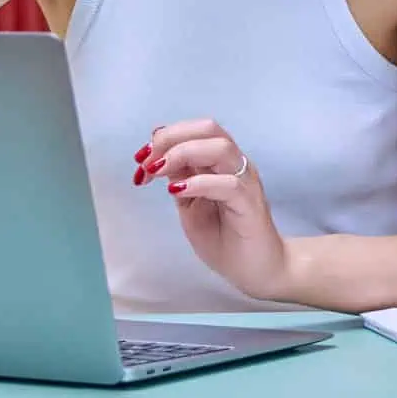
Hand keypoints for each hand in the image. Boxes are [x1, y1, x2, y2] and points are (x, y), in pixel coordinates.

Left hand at [136, 118, 290, 302]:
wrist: (255, 269)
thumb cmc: (225, 237)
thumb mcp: (190, 204)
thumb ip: (179, 178)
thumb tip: (157, 153)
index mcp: (221, 162)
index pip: (197, 130)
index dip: (166, 136)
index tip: (141, 157)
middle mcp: (235, 165)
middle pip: (208, 128)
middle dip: (171, 138)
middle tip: (147, 161)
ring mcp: (245, 183)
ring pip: (220, 148)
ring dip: (181, 154)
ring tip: (157, 172)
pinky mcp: (250, 205)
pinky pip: (228, 184)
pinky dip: (199, 183)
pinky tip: (177, 191)